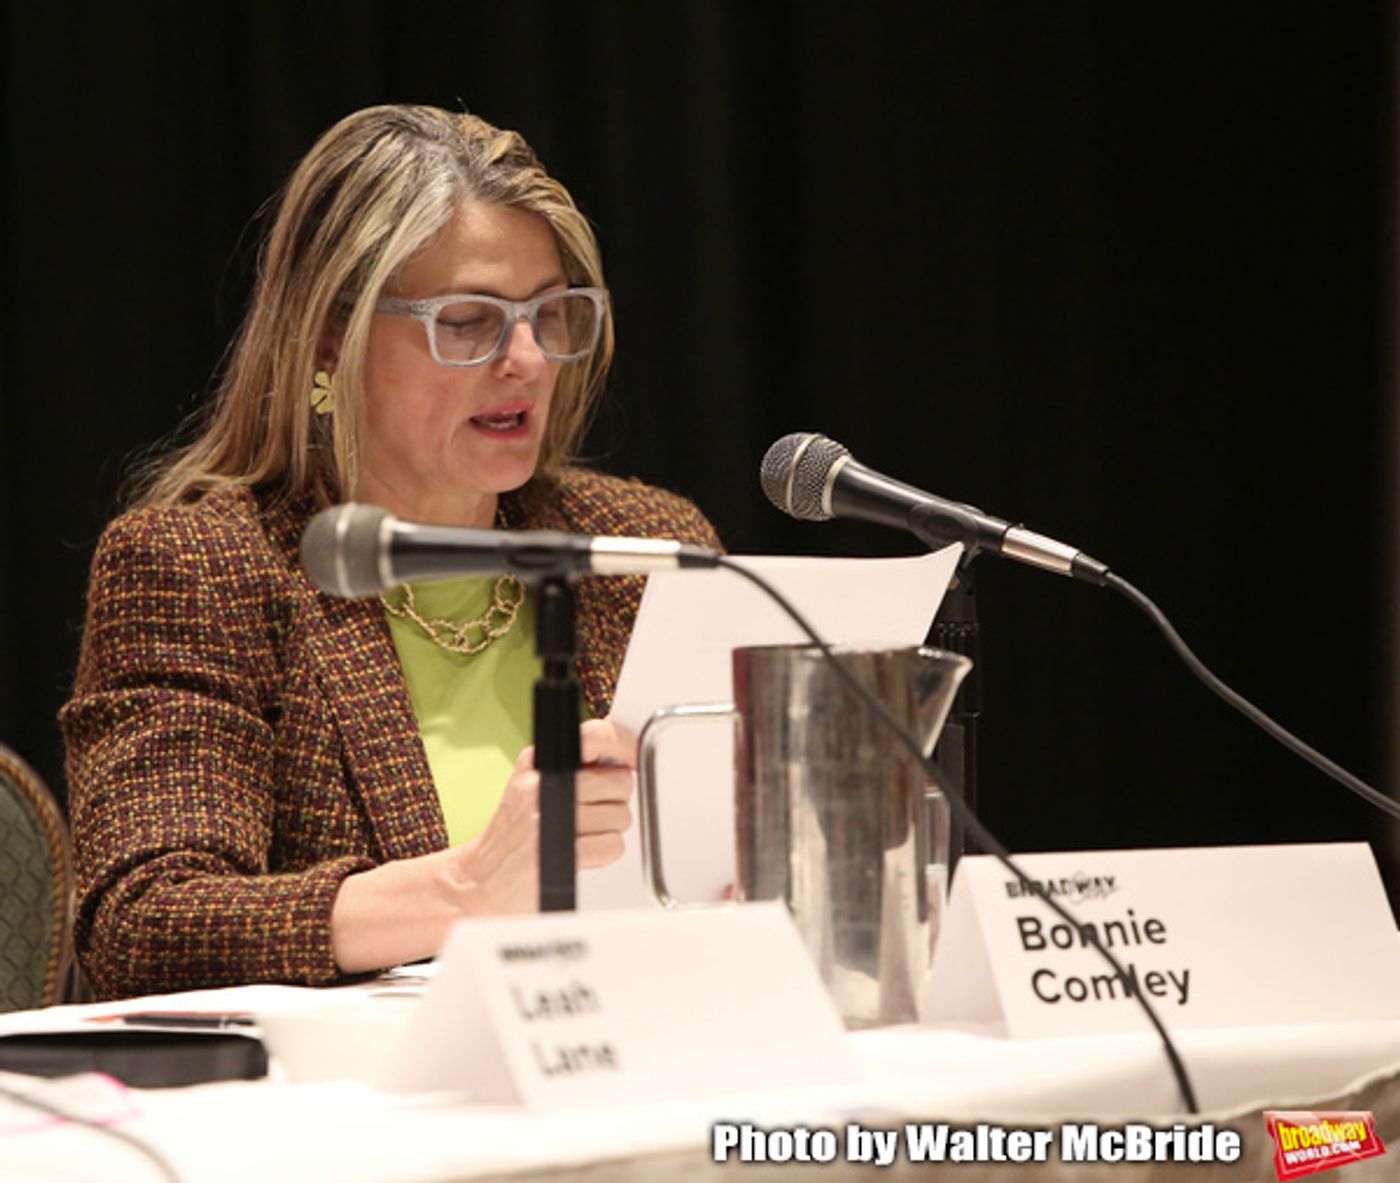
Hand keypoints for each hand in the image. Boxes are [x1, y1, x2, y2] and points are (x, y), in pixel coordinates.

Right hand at [330, 719, 637, 971]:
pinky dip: (603, 855)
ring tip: (578, 837)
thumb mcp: (532, 786)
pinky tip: (578, 855)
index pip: (598, 736)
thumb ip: (574, 769)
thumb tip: (624, 761)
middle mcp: (540, 782)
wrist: (480, 881)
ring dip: (608, 832)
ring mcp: (546, 816)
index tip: (627, 764)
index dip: (623, 751)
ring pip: (620, 816)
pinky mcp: (557, 851)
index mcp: (537, 761)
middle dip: (615, 803)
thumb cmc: (514, 835)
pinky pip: (612, 846)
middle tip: (591, 815)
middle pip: (620, 782)